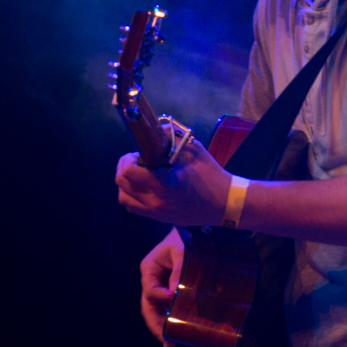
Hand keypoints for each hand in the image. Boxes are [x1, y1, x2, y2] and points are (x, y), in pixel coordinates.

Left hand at [116, 139, 230, 227]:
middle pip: (122, 184)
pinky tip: (143, 187)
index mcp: (164, 183)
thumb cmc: (211, 175)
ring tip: (138, 175)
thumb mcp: (194, 151)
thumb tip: (159, 127)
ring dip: (126, 184)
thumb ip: (174, 138)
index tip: (138, 154)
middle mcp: (156, 200)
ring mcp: (157, 212)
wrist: (225, 203)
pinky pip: (134, 208)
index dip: (128, 160)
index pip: (128, 173)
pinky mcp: (160, 218)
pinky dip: (132, 196)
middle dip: (124, 168)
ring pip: (124, 198)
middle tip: (137, 161)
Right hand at [140, 228, 183, 346]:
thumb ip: (178, 270)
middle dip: (156, 325)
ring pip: (156, 312)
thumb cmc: (184, 238)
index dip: (161, 297)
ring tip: (169, 345)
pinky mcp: (171, 293)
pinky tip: (177, 335)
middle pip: (148, 307)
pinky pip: (167, 310)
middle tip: (166, 341)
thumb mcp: (182, 250)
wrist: (194, 234)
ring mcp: (160, 288)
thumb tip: (175, 294)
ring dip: (162, 328)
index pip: (150, 290)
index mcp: (148, 268)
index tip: (174, 299)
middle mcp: (151, 281)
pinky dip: (171, 321)